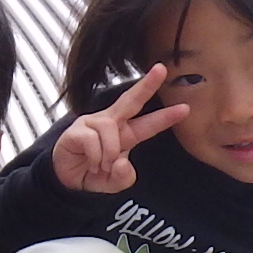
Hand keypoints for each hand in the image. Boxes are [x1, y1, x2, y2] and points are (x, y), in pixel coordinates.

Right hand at [50, 65, 187, 194]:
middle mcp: (111, 123)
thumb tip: (120, 160)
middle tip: (161, 69)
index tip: (185, 108)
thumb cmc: (93, 175)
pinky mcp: (77, 129)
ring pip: (110, 132)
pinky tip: (88, 162)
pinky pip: (92, 141)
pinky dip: (93, 157)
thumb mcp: (114, 183)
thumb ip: (123, 177)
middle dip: (147, 85)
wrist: (67, 182)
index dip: (166, 117)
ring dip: (107, 155)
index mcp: (125, 134)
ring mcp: (93, 123)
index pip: (148, 124)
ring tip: (99, 166)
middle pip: (131, 101)